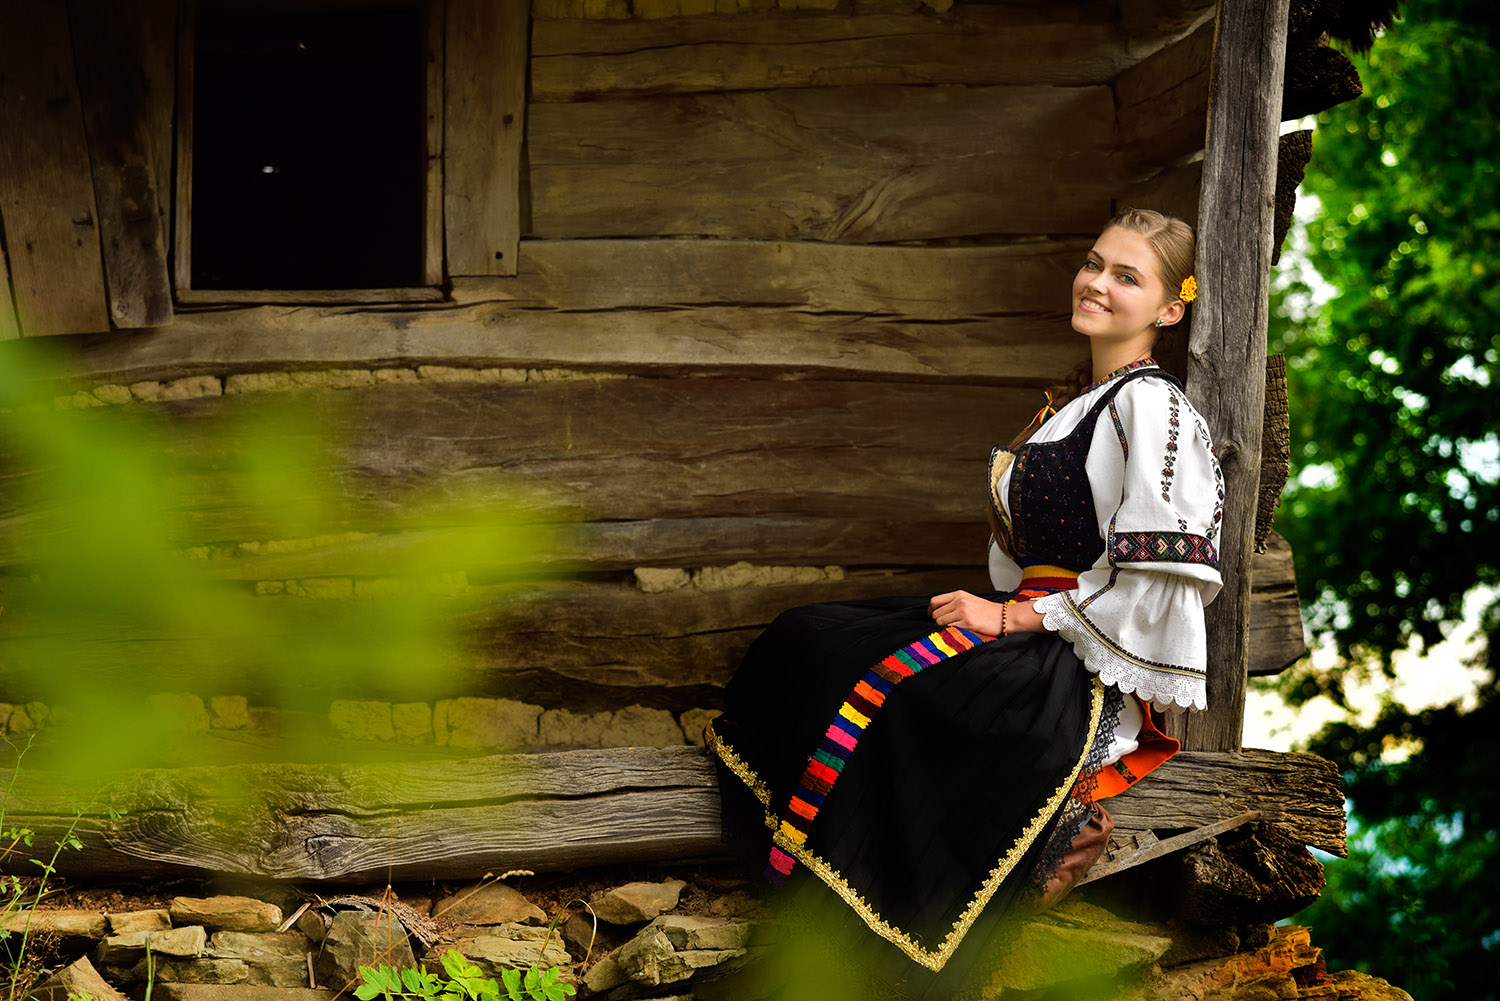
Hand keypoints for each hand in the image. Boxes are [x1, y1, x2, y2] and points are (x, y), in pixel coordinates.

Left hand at [929, 591, 1045, 636]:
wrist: (1005, 617)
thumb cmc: (988, 611)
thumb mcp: (970, 600)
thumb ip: (954, 603)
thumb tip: (938, 613)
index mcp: (959, 594)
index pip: (934, 601)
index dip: (931, 611)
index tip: (933, 617)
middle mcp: (960, 601)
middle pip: (936, 614)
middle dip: (937, 622)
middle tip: (945, 626)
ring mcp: (963, 612)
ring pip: (940, 622)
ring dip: (944, 628)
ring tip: (954, 630)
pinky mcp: (968, 623)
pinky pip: (950, 629)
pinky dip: (951, 632)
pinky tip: (958, 633)